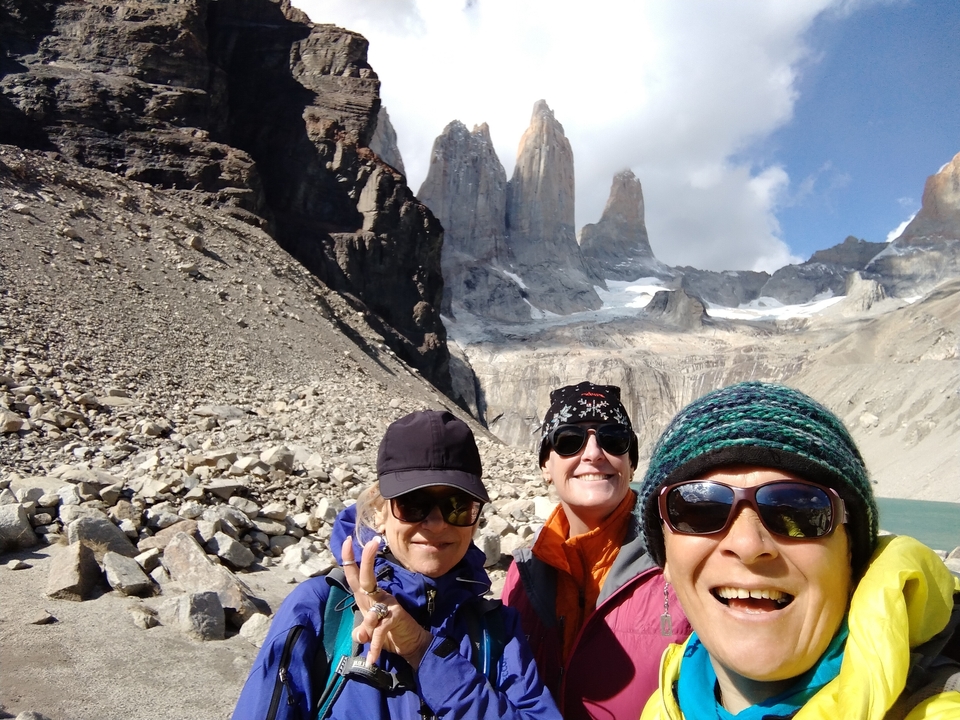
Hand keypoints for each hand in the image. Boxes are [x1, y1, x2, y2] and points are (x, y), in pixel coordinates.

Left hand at [341, 537, 432, 668]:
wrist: (413, 644)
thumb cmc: (391, 633)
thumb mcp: (371, 633)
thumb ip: (361, 631)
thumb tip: (357, 635)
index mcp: (369, 598)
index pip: (357, 576)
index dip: (350, 559)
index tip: (346, 541)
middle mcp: (377, 598)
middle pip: (366, 578)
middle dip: (362, 561)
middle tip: (363, 543)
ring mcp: (387, 606)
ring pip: (371, 609)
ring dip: (365, 627)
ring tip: (363, 641)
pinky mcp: (394, 619)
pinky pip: (379, 631)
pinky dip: (374, 646)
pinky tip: (370, 659)